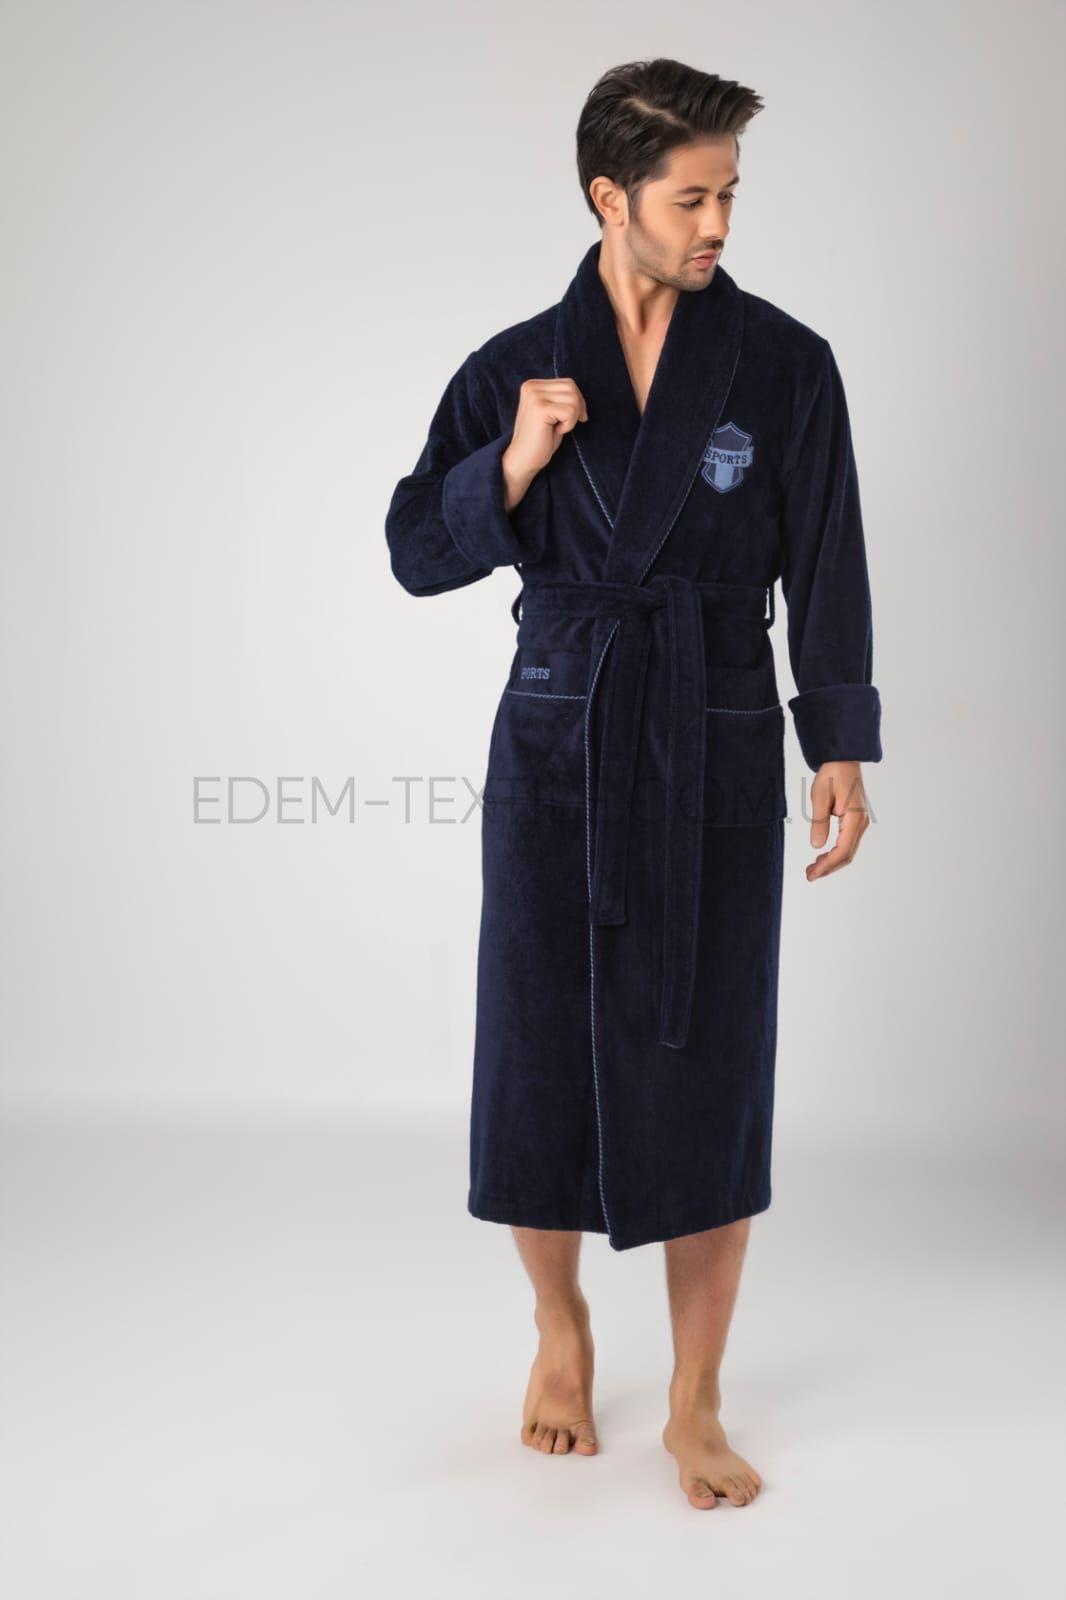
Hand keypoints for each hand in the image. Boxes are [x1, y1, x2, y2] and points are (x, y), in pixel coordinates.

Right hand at [502, 377, 587, 509]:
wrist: (523, 459)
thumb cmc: (540, 439)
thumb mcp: (552, 412)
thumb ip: (561, 398)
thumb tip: (580, 394)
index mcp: (532, 385)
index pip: (568, 383)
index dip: (578, 401)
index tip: (576, 418)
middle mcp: (531, 387)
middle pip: (572, 387)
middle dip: (578, 407)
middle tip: (567, 424)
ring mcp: (534, 396)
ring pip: (573, 399)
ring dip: (572, 417)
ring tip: (558, 427)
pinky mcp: (540, 408)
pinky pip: (570, 411)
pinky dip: (569, 424)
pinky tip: (556, 431)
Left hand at [805, 761, 869, 880]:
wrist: (843, 759)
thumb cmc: (831, 774)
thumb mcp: (819, 796)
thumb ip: (819, 822)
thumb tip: (816, 847)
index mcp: (854, 818)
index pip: (842, 851)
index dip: (827, 865)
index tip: (812, 874)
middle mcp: (861, 823)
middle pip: (847, 855)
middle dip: (828, 868)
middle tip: (809, 875)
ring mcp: (860, 823)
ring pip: (848, 851)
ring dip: (831, 862)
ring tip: (812, 869)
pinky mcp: (855, 821)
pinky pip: (847, 843)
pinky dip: (835, 853)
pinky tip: (821, 856)